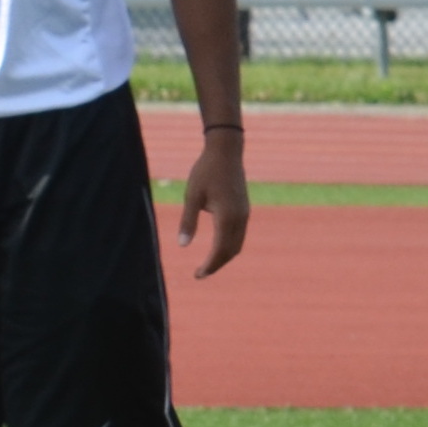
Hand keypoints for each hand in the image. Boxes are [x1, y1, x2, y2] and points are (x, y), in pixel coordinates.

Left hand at [178, 131, 248, 280]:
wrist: (226, 151)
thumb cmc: (205, 172)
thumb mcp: (192, 196)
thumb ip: (188, 222)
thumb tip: (182, 246)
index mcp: (227, 216)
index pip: (220, 250)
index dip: (209, 265)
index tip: (197, 275)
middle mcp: (240, 218)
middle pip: (231, 251)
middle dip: (216, 265)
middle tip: (199, 274)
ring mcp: (244, 213)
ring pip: (237, 244)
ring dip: (224, 257)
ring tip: (207, 265)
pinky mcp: (244, 209)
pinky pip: (239, 235)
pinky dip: (229, 246)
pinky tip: (217, 249)